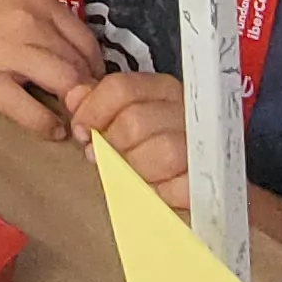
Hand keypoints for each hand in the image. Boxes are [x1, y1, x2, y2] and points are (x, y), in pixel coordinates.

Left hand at [68, 75, 189, 206]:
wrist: (199, 181)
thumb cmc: (154, 146)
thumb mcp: (125, 117)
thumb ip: (97, 103)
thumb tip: (74, 97)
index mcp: (163, 90)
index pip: (120, 88)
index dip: (92, 111)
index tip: (82, 129)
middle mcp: (186, 111)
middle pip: (135, 121)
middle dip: (111, 145)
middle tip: (104, 157)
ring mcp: (202, 145)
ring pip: (162, 151)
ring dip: (136, 168)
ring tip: (130, 173)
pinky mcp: (208, 181)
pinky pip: (179, 186)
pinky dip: (160, 192)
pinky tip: (153, 189)